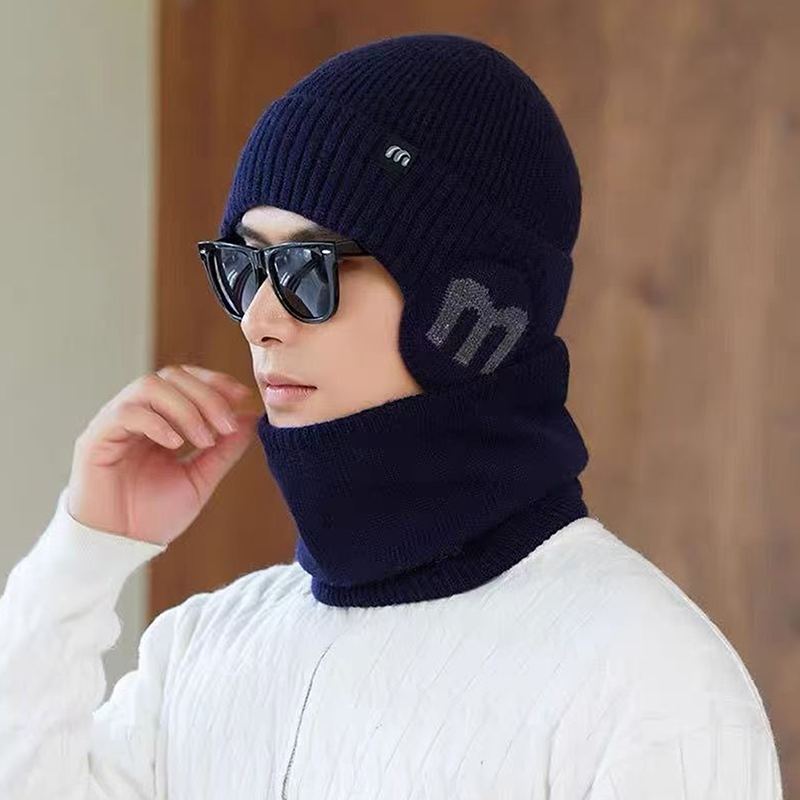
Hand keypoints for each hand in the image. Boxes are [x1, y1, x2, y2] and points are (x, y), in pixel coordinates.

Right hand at [67, 364, 261, 545]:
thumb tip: (251, 419)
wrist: (120, 547)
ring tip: (204, 438)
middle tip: (226, 424)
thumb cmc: (154, 515)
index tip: (243, 397)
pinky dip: (156, 422)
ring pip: (149, 387)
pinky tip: (175, 444)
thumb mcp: (200, 479)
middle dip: (206, 395)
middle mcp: (136, 414)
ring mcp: (114, 423)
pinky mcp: (96, 439)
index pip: (187, 381)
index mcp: (160, 420)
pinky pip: (125, 413)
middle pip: (172, 377)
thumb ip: (225, 450)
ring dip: (184, 408)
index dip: (216, 382)